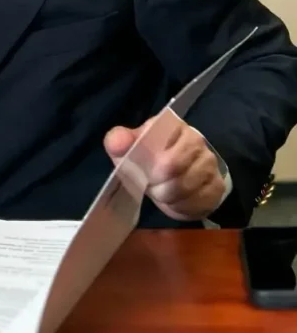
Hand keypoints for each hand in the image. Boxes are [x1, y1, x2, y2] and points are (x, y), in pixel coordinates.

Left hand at [104, 119, 224, 220]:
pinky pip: (196, 202)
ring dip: (165, 195)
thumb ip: (119, 141)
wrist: (174, 176)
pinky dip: (179, 206)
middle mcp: (197, 142)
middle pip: (171, 166)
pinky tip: (174, 200)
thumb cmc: (148, 159)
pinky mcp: (216, 187)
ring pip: (183, 187)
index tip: (138, 167)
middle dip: (153, 180)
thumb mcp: (129, 148)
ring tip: (160, 191)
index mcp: (173, 127)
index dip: (144, 160)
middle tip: (148, 183)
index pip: (159, 141)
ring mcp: (210, 164)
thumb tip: (117, 142)